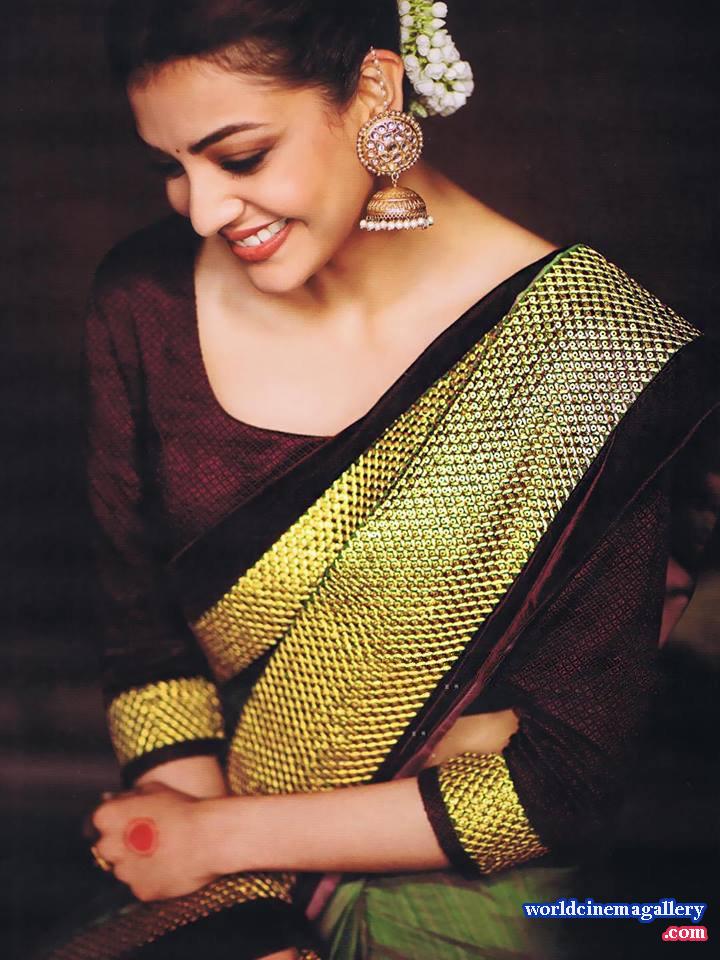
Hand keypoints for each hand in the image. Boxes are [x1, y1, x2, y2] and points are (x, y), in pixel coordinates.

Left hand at [91, 782, 218, 900]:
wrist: (208, 836)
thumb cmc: (183, 808)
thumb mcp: (154, 789)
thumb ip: (127, 796)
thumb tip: (110, 798)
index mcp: (108, 818)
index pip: (96, 823)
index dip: (115, 822)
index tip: (130, 821)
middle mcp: (110, 847)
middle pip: (107, 849)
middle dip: (122, 844)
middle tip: (147, 837)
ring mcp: (125, 872)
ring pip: (124, 869)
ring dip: (138, 863)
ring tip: (165, 851)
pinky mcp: (141, 891)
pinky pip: (142, 885)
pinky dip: (153, 878)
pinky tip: (171, 866)